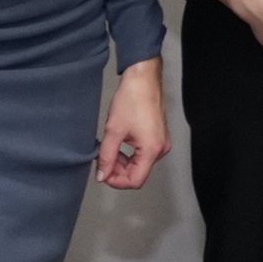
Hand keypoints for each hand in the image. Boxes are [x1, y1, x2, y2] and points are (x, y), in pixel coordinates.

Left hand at [94, 58, 168, 190]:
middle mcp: (160, 149)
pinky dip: (129, 154)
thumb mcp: (113, 131)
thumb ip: (106, 157)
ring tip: (108, 149)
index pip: (135, 180)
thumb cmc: (131, 100)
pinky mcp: (158, 137)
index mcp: (151, 150)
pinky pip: (143, 154)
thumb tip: (101, 175)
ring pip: (140, 164)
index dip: (116, 181)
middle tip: (101, 159)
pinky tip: (118, 143)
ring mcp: (161, 143)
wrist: (143, 80)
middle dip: (118, 171)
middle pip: (138, 173)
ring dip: (122, 162)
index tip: (102, 173)